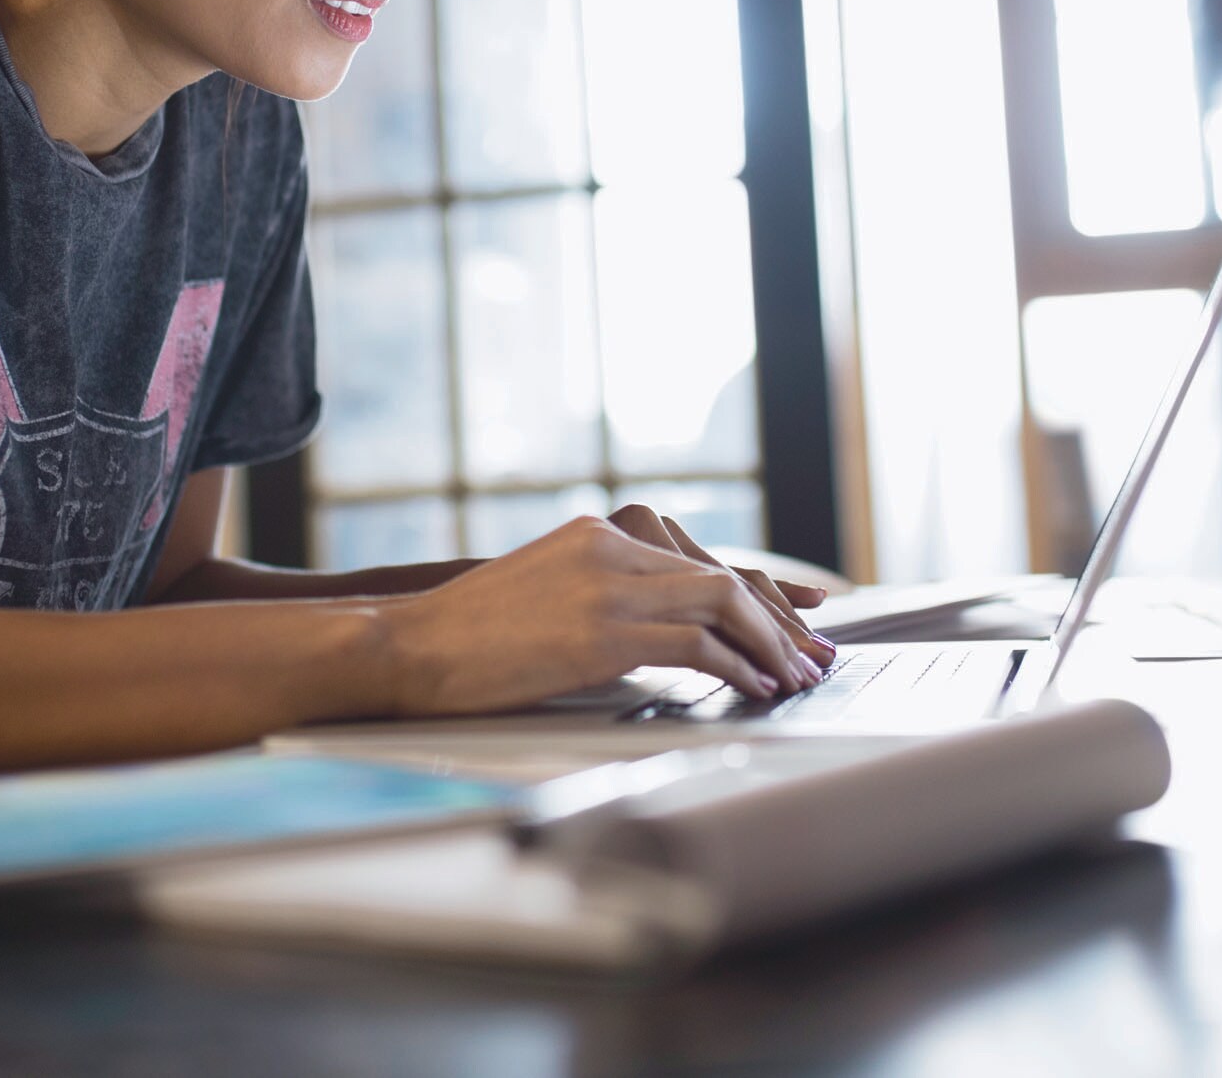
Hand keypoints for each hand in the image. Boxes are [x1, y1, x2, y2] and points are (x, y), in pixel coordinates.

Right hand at [380, 516, 827, 716]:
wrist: (407, 646)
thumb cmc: (465, 638)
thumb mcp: (544, 596)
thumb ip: (602, 600)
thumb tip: (658, 639)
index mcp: (597, 534)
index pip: (698, 558)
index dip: (759, 586)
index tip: (802, 611)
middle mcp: (610, 547)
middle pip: (722, 576)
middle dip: (779, 620)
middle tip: (813, 654)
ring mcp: (607, 586)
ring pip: (722, 603)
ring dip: (769, 644)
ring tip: (795, 677)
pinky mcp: (603, 631)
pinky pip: (697, 645)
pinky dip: (738, 668)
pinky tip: (755, 689)